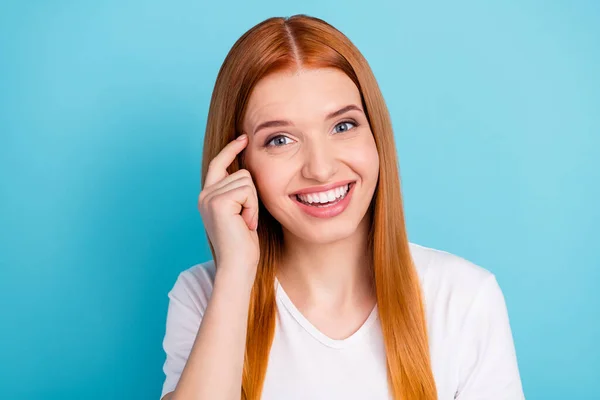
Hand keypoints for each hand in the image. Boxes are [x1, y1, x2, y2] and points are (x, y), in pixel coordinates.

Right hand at [198, 134, 259, 278]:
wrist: (237, 265)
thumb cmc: (243, 244)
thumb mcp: (239, 213)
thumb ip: (237, 193)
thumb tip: (246, 171)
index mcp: (208, 196)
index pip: (218, 164)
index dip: (231, 149)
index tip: (244, 138)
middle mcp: (204, 195)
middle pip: (241, 172)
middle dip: (252, 196)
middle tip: (247, 220)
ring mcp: (209, 197)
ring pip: (246, 180)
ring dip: (253, 203)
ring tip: (245, 223)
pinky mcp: (218, 202)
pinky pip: (248, 191)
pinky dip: (253, 208)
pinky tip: (245, 224)